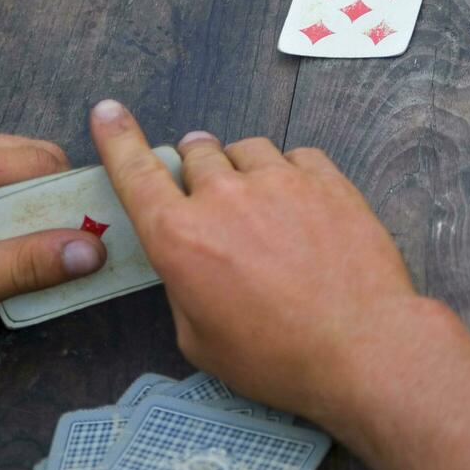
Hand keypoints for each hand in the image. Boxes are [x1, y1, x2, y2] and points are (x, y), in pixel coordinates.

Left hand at [0, 126, 105, 327]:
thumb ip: (25, 265)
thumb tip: (91, 252)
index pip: (39, 162)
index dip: (70, 201)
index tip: (89, 239)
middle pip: (28, 157)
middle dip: (46, 204)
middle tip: (48, 252)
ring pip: (9, 164)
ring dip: (22, 207)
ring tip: (8, 251)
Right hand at [90, 99, 418, 420]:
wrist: (362, 347)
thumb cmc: (278, 357)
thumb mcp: (201, 341)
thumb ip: (184, 286)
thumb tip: (192, 260)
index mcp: (180, 237)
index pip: (135, 171)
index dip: (117, 138)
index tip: (107, 111)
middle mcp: (223, 197)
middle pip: (196, 151)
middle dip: (198, 169)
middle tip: (217, 199)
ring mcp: (277, 180)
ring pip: (246, 148)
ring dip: (244, 169)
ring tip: (265, 207)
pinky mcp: (324, 178)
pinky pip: (296, 156)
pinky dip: (292, 174)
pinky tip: (303, 205)